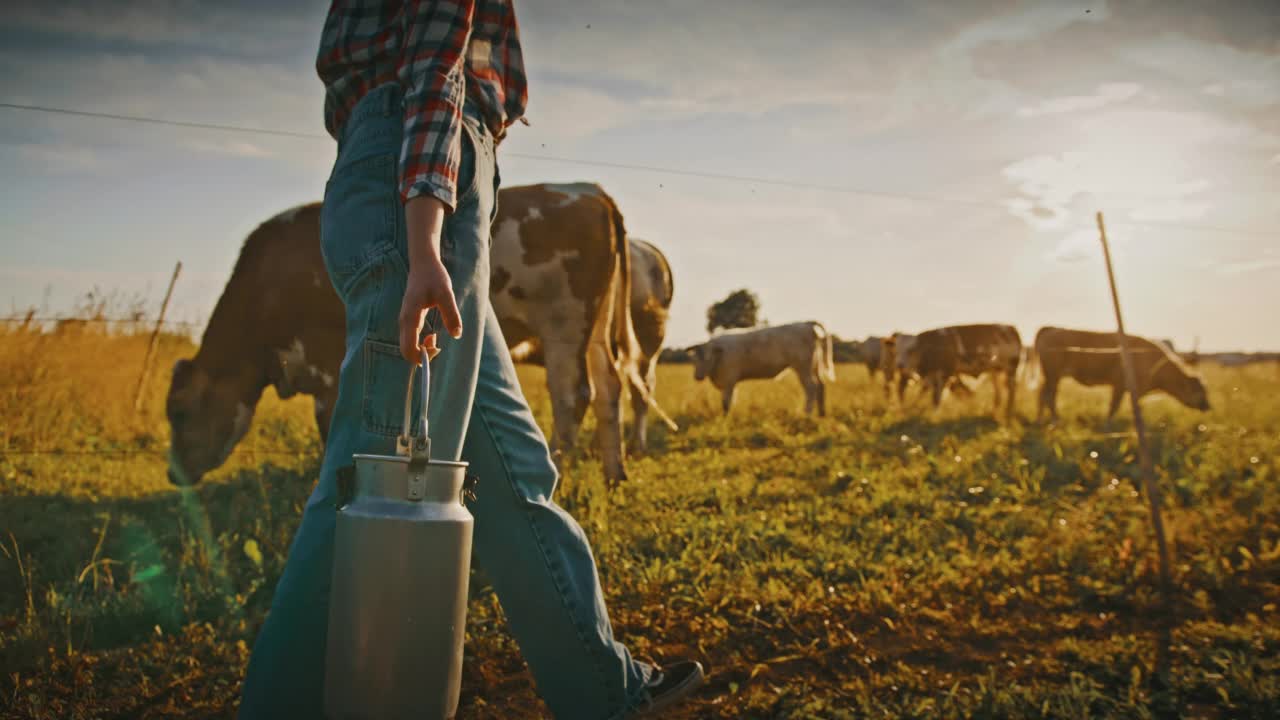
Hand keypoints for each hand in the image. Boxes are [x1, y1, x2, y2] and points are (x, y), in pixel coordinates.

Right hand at [400, 196, 462, 363]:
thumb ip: (451, 314)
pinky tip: (433, 335)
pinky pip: (411, 339)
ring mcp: (405, 321)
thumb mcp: (446, 294)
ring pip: (408, 345)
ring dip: (423, 349)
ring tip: (436, 339)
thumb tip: (456, 334)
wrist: (423, 263)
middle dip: (423, 355)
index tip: (438, 348)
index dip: (422, 356)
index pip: (407, 349)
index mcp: (410, 317)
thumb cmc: (434, 276)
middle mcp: (404, 321)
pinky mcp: (409, 319)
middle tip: (439, 346)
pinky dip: (421, 343)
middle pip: (406, 351)